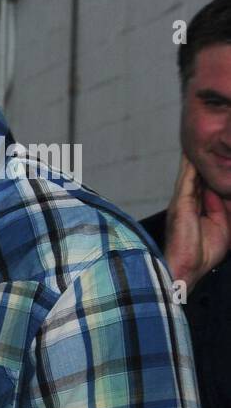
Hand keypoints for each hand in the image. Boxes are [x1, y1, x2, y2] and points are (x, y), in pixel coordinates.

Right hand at [164, 152, 230, 288]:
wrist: (185, 269)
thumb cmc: (203, 254)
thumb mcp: (225, 225)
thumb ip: (226, 208)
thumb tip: (227, 189)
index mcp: (199, 205)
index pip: (208, 181)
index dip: (214, 167)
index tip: (221, 153)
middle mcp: (188, 200)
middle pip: (199, 172)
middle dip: (206, 157)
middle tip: (213, 138)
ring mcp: (183, 200)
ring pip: (192, 172)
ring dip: (197, 156)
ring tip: (202, 139)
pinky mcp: (181, 203)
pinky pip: (188, 179)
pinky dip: (190, 165)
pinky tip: (192, 152)